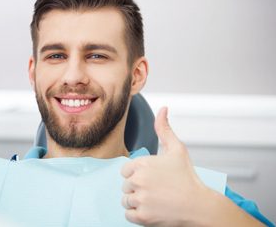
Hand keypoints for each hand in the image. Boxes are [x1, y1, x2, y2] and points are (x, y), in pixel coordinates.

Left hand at [121, 107, 206, 225]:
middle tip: (156, 190)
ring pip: (126, 200)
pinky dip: (138, 214)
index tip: (152, 178)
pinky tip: (152, 209)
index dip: (138, 174)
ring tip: (155, 200)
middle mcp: (138, 180)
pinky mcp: (142, 216)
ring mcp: (140, 199)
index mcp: (142, 163)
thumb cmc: (188, 178)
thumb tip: (163, 109)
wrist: (199, 206)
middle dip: (138, 188)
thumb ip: (164, 129)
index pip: (126, 170)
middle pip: (126, 185)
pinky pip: (128, 214)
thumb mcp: (177, 149)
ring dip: (137, 201)